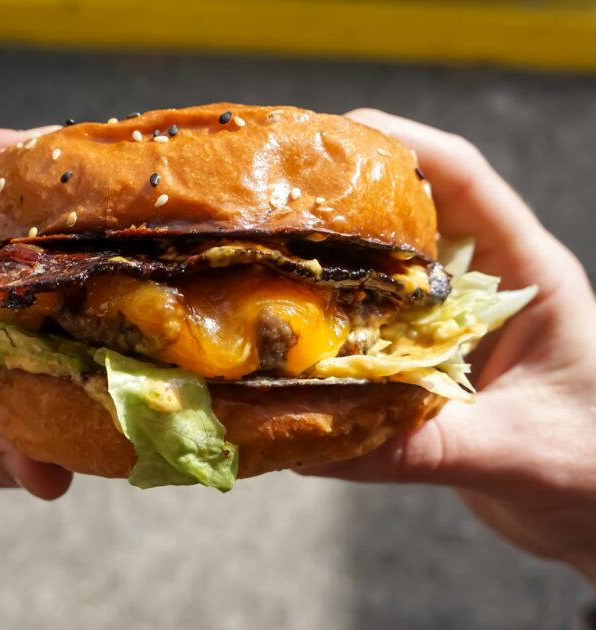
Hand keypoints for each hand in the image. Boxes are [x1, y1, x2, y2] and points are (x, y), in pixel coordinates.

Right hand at [301, 109, 595, 584]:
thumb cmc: (593, 472)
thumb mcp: (514, 449)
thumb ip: (420, 446)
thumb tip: (313, 444)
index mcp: (526, 276)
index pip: (465, 181)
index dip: (403, 145)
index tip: (336, 133)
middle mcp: (487, 288)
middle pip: (415, 214)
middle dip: (351, 198)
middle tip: (281, 196)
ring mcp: (457, 325)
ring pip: (390, 274)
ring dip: (339, 265)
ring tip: (274, 258)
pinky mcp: (436, 363)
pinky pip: (378, 330)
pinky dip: (340, 329)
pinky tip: (298, 338)